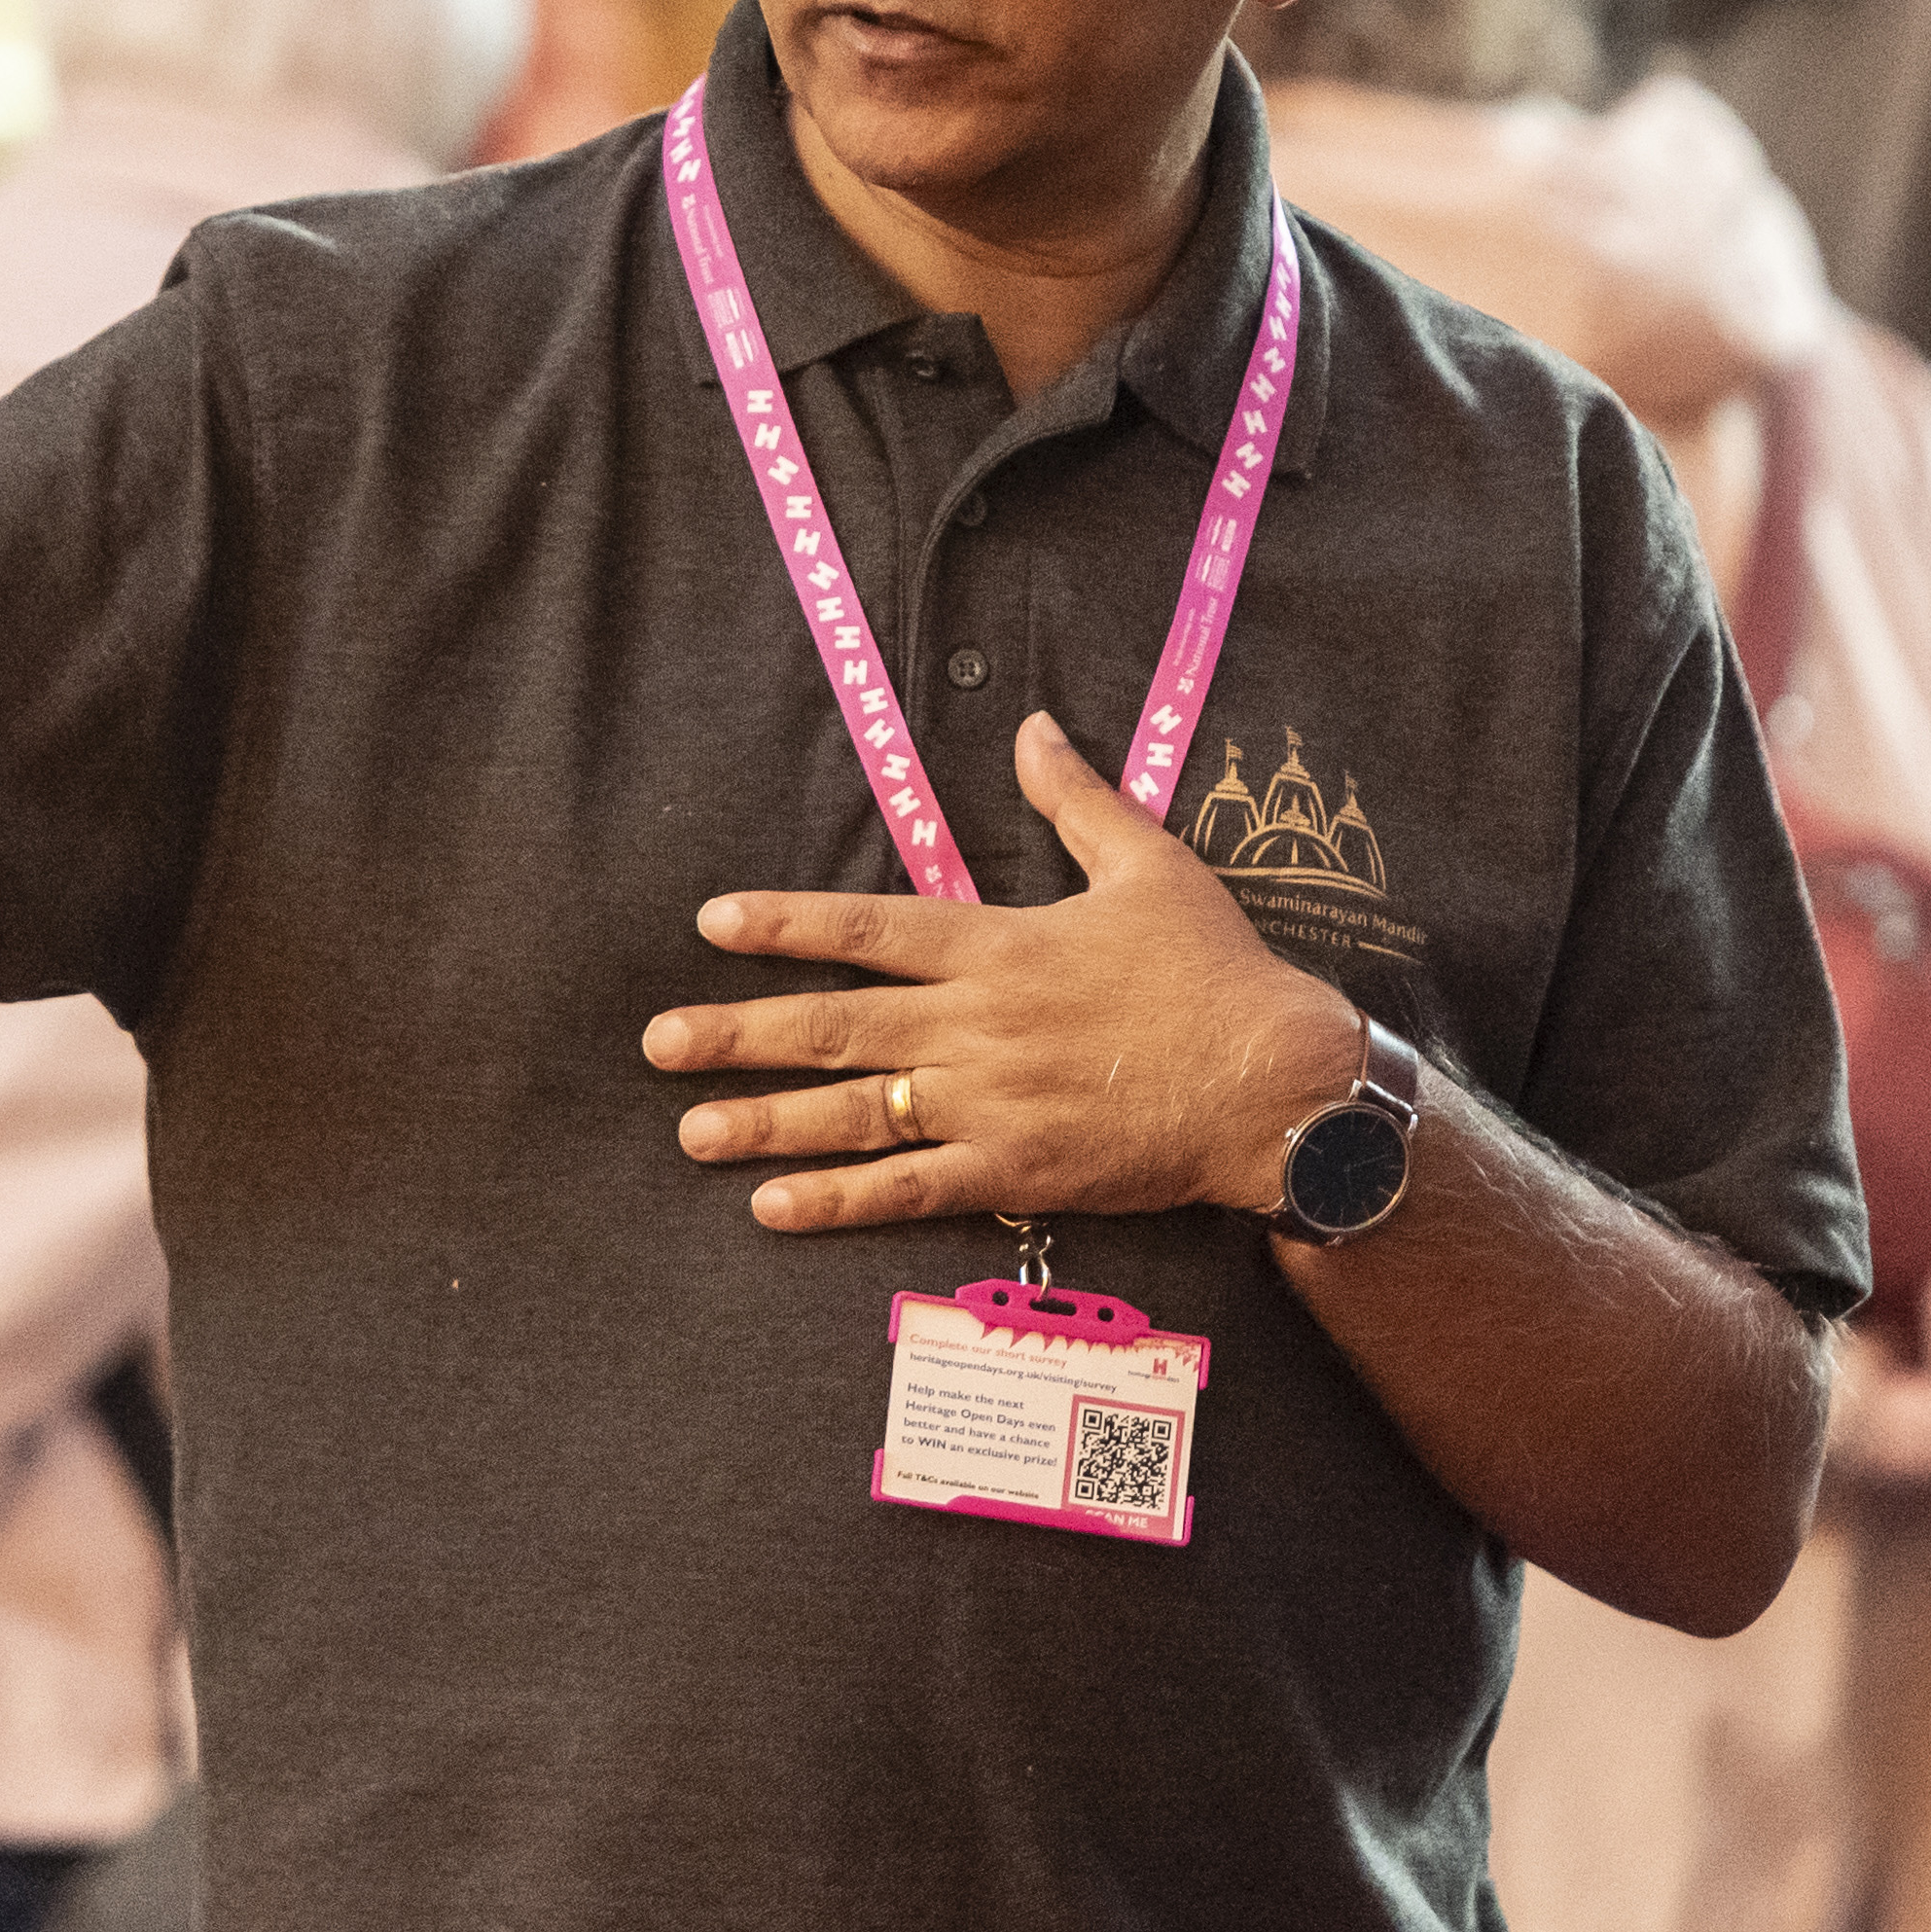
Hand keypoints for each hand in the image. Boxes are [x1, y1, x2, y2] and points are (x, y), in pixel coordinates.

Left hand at [643, 714, 1363, 1230]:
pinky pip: (906, 1190)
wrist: (1272, 1081)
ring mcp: (988, 1105)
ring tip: (690, 1130)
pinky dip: (836, 1201)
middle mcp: (975, 1026)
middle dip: (738, 1033)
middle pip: (835, 1028)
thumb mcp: (1148, 863)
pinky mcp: (1013, 1174)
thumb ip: (1075, 797)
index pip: (868, 931)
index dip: (785, 925)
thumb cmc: (1214, 971)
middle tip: (658, 1045)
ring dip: (764, 1122)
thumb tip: (1033, 724)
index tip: (714, 925)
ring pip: (853, 1115)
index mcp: (999, 946)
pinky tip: (772, 1207)